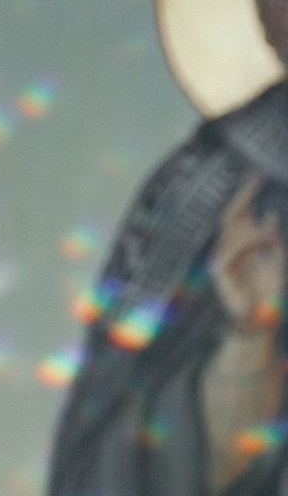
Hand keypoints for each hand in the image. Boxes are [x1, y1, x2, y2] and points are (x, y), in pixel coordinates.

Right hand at [213, 180, 285, 345]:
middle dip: (243, 197)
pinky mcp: (220, 273)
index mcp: (242, 245)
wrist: (262, 318)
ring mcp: (223, 261)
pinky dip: (248, 244)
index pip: (239, 215)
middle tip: (256, 179)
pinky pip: (230, 252)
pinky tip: (263, 242)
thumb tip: (268, 215)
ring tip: (268, 237)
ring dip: (253, 230)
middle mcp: (230, 250)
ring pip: (233, 232)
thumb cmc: (270, 292)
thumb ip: (271, 239)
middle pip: (231, 218)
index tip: (257, 176)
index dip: (246, 196)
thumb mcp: (277, 259)